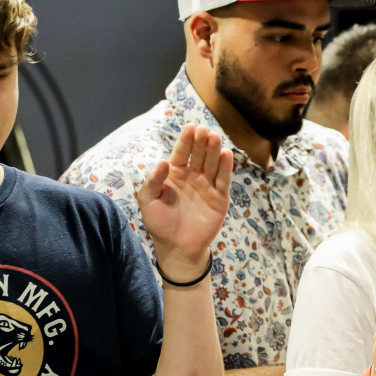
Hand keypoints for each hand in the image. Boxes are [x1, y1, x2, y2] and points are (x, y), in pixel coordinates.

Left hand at [138, 124, 232, 280]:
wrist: (177, 248)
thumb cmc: (160, 224)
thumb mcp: (148, 202)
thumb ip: (152, 182)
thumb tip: (162, 161)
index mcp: (175, 174)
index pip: (182, 153)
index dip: (186, 140)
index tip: (190, 127)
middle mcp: (193, 176)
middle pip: (199, 154)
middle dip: (201, 142)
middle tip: (204, 130)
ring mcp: (208, 186)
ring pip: (213, 163)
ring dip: (214, 150)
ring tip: (215, 137)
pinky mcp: (220, 197)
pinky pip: (223, 180)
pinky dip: (226, 168)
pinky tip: (227, 154)